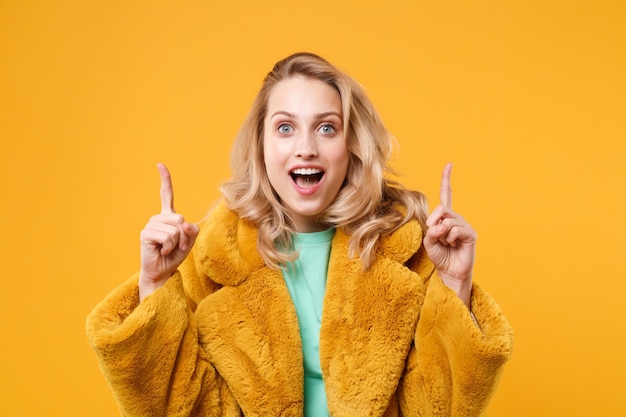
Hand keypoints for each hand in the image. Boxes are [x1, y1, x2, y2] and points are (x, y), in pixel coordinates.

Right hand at [138, 163, 198, 300]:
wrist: (162, 272)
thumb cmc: (174, 256)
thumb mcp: (189, 242)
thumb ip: (192, 230)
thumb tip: (185, 223)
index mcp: (168, 217)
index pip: (166, 195)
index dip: (164, 179)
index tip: (159, 164)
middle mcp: (158, 218)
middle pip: (180, 219)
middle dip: (184, 236)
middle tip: (177, 246)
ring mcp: (150, 225)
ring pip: (175, 229)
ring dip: (177, 243)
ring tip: (168, 250)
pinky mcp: (146, 234)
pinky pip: (167, 237)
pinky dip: (169, 247)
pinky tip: (161, 251)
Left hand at [423, 163, 475, 306]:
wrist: (449, 273)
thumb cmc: (439, 256)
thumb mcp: (429, 241)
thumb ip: (431, 230)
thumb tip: (440, 224)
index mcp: (445, 217)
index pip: (447, 195)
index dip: (447, 180)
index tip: (449, 165)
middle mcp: (456, 218)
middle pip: (442, 208)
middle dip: (433, 220)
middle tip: (433, 232)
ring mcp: (464, 225)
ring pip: (448, 220)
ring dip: (442, 233)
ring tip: (446, 243)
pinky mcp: (470, 234)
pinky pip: (456, 229)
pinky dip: (450, 237)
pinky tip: (453, 244)